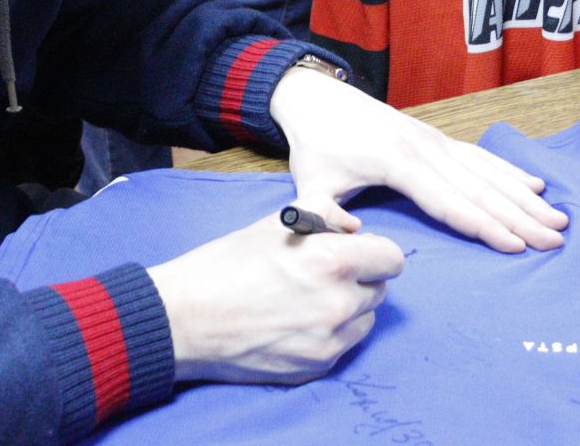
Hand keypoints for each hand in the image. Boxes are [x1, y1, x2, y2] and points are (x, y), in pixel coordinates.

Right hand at [146, 207, 403, 383]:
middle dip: (358, 278)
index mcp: (333, 261)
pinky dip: (329, 333)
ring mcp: (329, 341)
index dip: (374, 251)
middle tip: (323, 273)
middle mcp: (339, 304)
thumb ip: (327, 213)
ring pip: (364, 320)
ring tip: (308, 298)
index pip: (391, 258)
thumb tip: (355, 228)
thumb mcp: (279, 221)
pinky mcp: (315, 366)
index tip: (357, 252)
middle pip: (379, 289)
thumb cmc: (229, 263)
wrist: (188, 318)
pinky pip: (342, 345)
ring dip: (348, 308)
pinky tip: (295, 321)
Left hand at [270, 68, 568, 253]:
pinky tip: (535, 185)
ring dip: (524, 197)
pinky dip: (511, 171)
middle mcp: (426, 149)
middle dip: (519, 217)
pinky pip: (481, 157)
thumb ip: (322, 216)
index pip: (448, 202)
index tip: (515, 246)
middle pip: (480, 189)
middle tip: (554, 240)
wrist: (317, 98)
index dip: (483, 226)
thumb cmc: (316, 145)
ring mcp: (436, 140)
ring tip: (557, 218)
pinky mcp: (438, 138)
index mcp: (397, 163)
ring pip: (488, 172)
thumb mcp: (309, 183)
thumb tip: (351, 239)